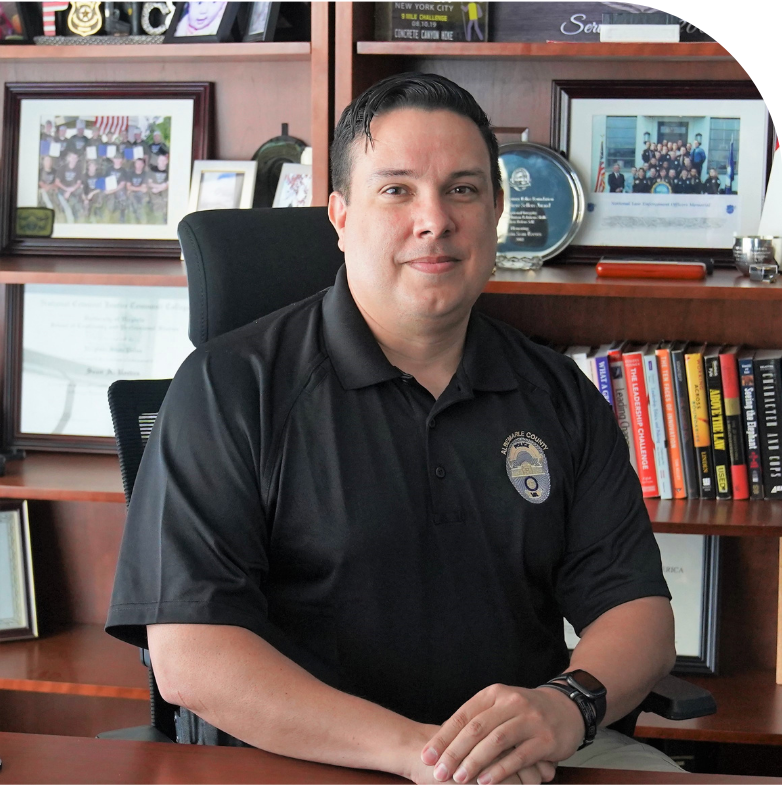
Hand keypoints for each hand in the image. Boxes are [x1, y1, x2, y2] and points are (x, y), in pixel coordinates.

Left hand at [420, 684, 583, 783]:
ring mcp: (529, 719)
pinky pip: (519, 756)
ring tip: (458, 778)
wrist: (566, 708)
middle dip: (454, 752)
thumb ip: (476, 720)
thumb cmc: (524, 712)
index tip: (427, 756)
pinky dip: (501, 770)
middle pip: (476, 728)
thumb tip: (443, 742)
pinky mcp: (545, 739)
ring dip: (475, 761)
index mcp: (494, 694)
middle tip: (438, 772)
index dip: (443, 737)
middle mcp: (510, 702)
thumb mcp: (500, 706)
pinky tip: (486, 782)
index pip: (463, 715)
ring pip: (496, 741)